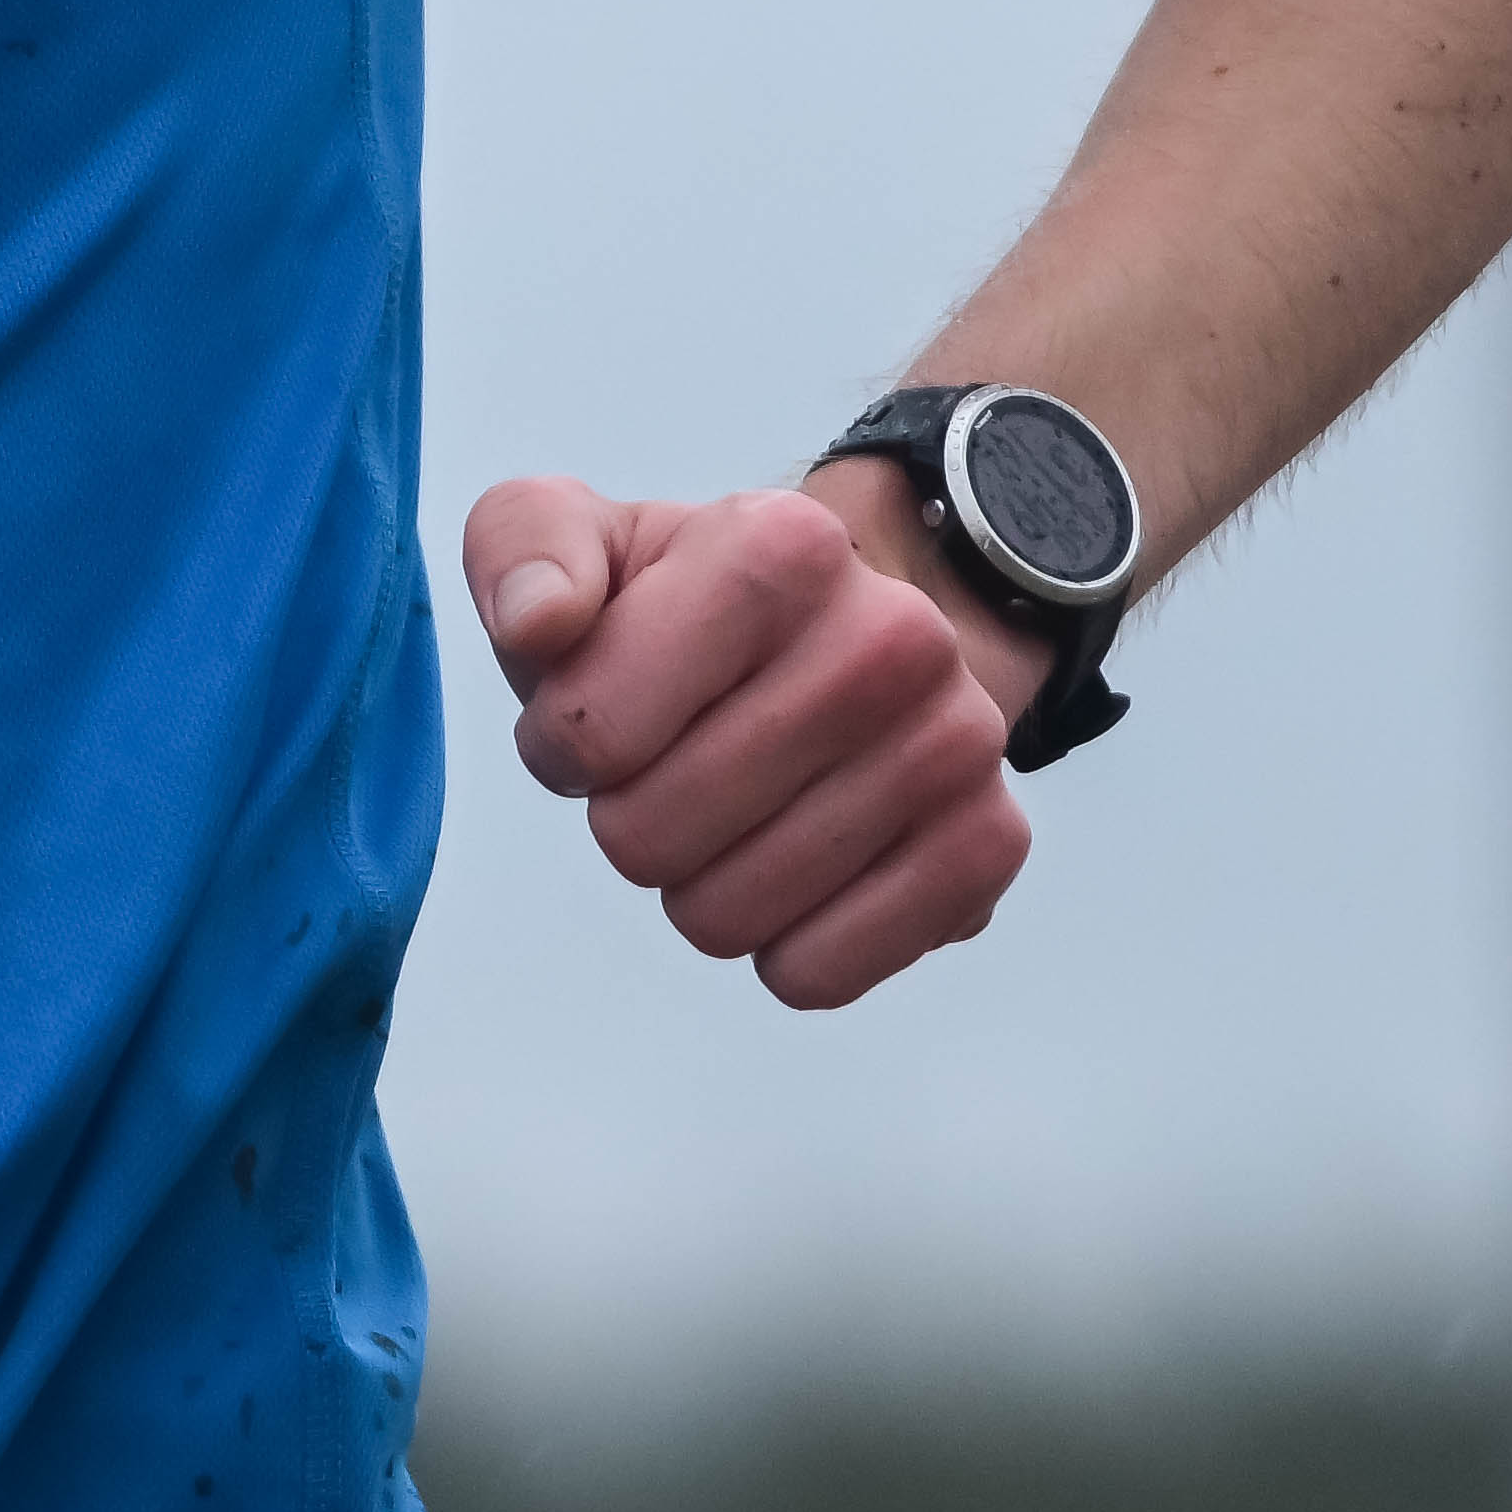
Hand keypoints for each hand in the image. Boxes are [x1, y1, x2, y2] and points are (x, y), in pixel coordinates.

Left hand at [458, 465, 1038, 1008]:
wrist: (844, 636)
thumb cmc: (683, 607)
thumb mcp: (576, 539)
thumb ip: (524, 547)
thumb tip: (540, 618)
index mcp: (781, 547)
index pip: (590, 731)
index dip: (561, 747)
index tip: (593, 720)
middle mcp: (893, 638)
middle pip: (649, 835)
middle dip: (628, 819)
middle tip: (668, 769)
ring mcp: (955, 743)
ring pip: (727, 917)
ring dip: (697, 887)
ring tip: (727, 817)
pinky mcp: (988, 845)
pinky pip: (822, 972)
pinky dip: (779, 951)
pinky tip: (790, 879)